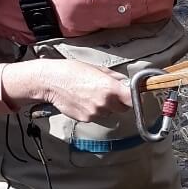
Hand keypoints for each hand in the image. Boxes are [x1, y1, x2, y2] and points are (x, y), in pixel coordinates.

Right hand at [2, 58, 132, 121]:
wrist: (51, 81)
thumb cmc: (72, 71)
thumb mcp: (97, 68)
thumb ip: (114, 77)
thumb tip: (125, 82)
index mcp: (110, 89)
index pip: (133, 99)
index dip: (135, 98)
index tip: (136, 96)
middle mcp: (104, 103)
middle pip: (123, 108)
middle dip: (119, 102)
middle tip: (108, 93)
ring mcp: (95, 113)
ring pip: (109, 113)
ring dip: (105, 107)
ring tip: (91, 95)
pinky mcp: (86, 119)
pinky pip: (96, 117)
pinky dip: (93, 111)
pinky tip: (83, 100)